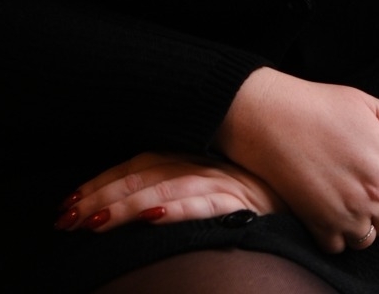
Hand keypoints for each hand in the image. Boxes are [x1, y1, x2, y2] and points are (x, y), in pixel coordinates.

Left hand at [55, 152, 287, 233]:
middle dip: (101, 194)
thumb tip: (134, 204)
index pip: (139, 164)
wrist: (311, 196)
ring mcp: (223, 180)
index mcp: (194, 157)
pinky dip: (176, 207)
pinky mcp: (242, 201)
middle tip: (67, 216)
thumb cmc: (262, 197)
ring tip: (94, 220)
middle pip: (143, 174)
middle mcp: (205, 163)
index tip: (69, 199)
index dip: (102, 180)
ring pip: (165, 187)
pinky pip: (204, 203)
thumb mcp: (215, 186)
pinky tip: (151, 215)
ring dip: (126, 204)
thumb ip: (180, 188)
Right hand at [214, 69, 378, 253]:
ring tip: (336, 198)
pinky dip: (332, 235)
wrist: (271, 115)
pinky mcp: (320, 224)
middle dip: (375, 209)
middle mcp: (374, 194)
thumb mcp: (368, 105)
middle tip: (351, 186)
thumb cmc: (319, 104)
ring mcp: (348, 212)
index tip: (372, 179)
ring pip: (366, 238)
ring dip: (355, 224)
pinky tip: (321, 209)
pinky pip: (338, 247)